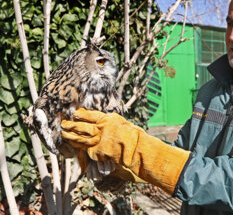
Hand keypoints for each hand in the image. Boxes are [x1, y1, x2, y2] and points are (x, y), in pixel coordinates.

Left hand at [62, 108, 190, 193]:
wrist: (138, 150)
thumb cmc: (136, 138)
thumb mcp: (125, 125)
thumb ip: (113, 125)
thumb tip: (107, 125)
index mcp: (109, 119)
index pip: (92, 115)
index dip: (82, 114)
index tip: (75, 112)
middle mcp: (102, 128)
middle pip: (83, 125)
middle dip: (72, 124)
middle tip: (63, 123)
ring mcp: (98, 140)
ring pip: (80, 137)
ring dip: (70, 135)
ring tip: (63, 133)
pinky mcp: (97, 151)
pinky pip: (84, 149)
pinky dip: (77, 147)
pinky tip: (71, 145)